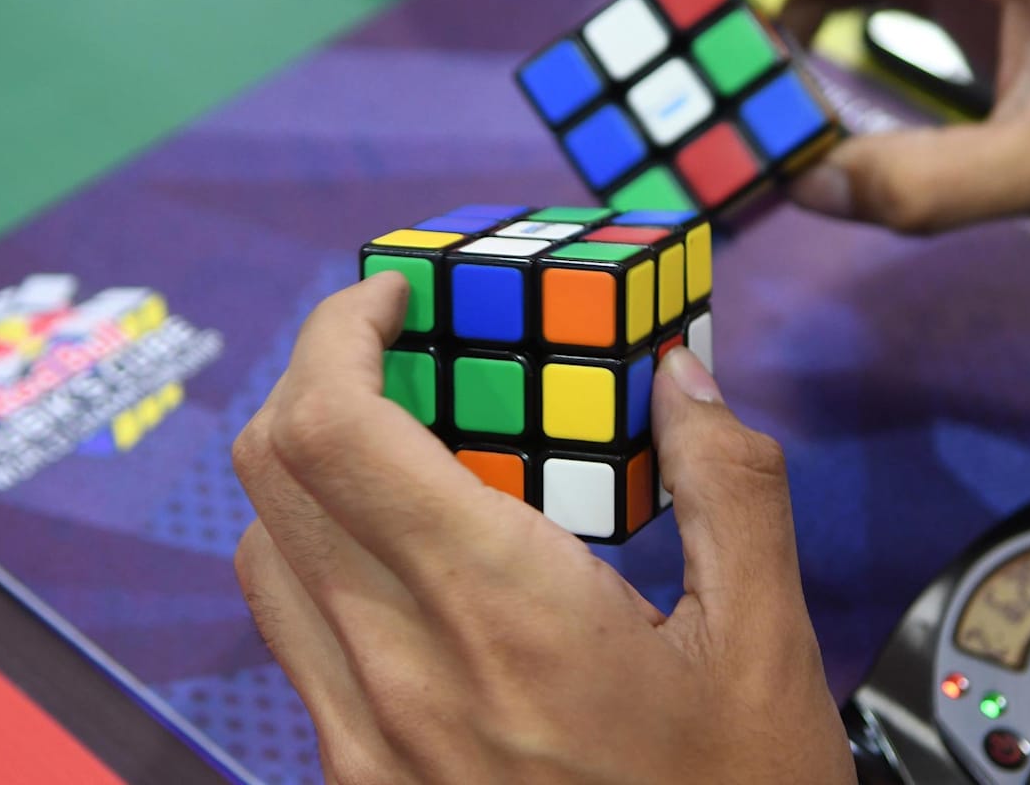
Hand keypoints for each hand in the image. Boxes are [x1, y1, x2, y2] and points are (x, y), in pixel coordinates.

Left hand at [232, 273, 853, 784]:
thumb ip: (728, 485)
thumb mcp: (765, 645)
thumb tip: (687, 371)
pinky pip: (292, 629)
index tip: (397, 294)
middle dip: (321, 374)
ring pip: (264, 548)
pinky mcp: (356, 780)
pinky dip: (320, 550)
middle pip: (274, 469)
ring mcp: (361, 736)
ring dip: (313, 463)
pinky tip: (414, 553)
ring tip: (412, 438)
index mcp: (501, 612)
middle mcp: (396, 670)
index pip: (336, 429)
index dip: (339, 330)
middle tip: (409, 346)